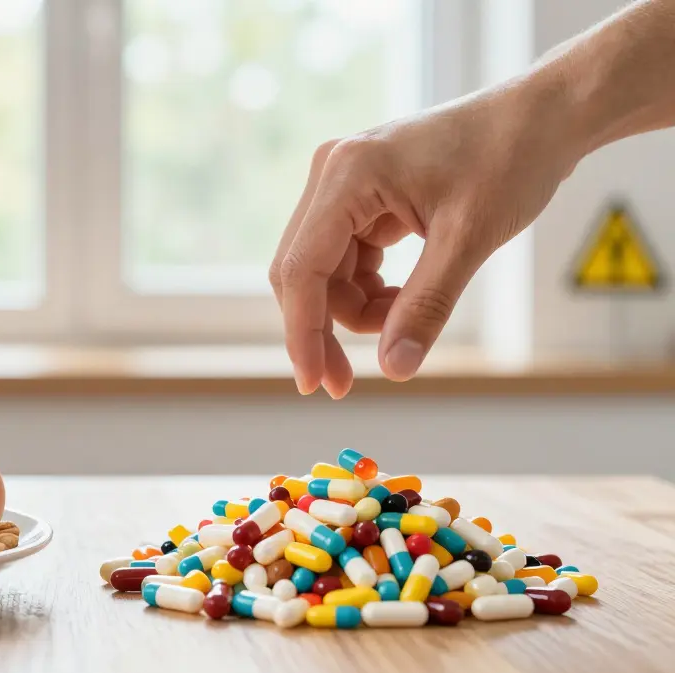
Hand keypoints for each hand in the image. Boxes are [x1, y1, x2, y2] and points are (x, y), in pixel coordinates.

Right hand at [268, 74, 581, 397]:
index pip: (302, 268)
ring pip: (324, 272)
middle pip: (303, 273)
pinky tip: (406, 294)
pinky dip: (370, 290)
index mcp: (347, 174)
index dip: (302, 332)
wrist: (540, 118)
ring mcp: (343, 184)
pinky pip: (346, 259)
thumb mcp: (469, 239)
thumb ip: (425, 305)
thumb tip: (393, 369)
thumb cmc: (510, 159)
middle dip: (326, 328)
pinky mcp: (359, 196)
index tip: (313, 383)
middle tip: (348, 382)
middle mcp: (332, 174)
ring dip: (357, 309)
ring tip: (409, 316)